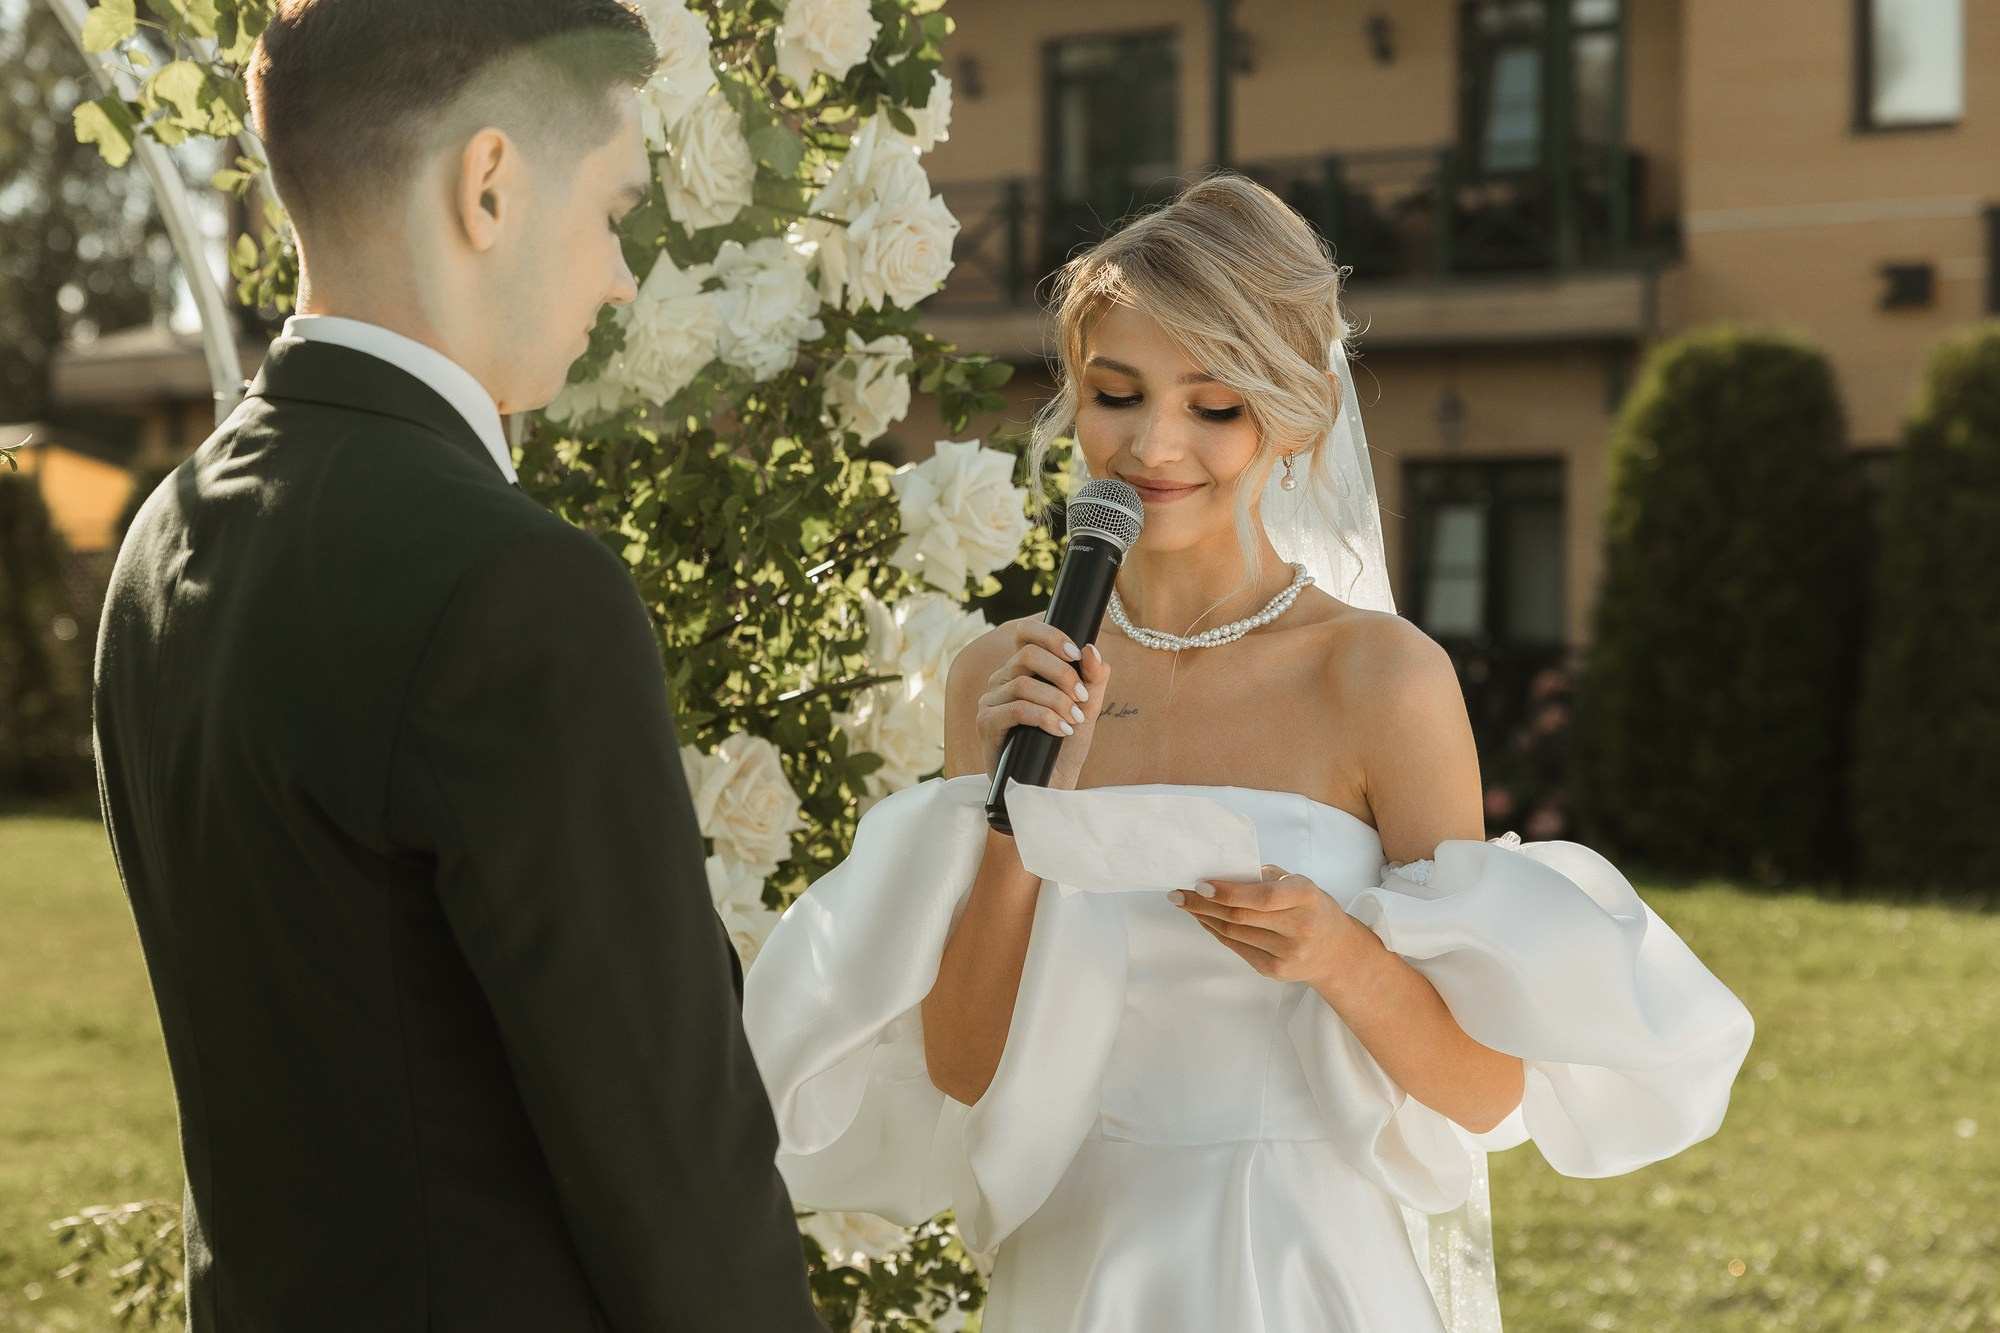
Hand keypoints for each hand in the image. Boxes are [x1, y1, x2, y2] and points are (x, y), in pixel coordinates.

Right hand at [976, 616, 1110, 791]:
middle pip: (1027, 655)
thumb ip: (1093, 678)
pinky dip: (1044, 717)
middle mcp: (1002, 681)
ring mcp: (991, 702)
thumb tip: (1091, 649)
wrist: (1050, 786)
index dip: (1050, 635)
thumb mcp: (1086, 708)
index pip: (1025, 634)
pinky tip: (1061, 730)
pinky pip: (1016, 709)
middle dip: (1061, 673)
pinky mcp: (986, 724)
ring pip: (1022, 684)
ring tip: (1074, 720)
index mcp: (1023, 670)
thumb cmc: (1064, 746)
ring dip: (1056, 701)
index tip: (1076, 654)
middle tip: (1081, 696)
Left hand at [1169, 865, 1370, 984]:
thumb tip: (1220, 873)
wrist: (1336, 952)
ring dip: (1204, 917)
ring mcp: (1287, 953)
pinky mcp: (1274, 971)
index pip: (1261, 897)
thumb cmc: (1311, 908)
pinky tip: (1204, 919)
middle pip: (1240, 916)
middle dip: (1203, 904)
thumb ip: (1263, 877)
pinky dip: (1216, 931)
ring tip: (1185, 903)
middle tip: (1177, 893)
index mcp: (1305, 896)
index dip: (1228, 892)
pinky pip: (1236, 947)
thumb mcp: (1298, 883)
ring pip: (1233, 933)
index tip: (1200, 884)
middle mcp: (1299, 927)